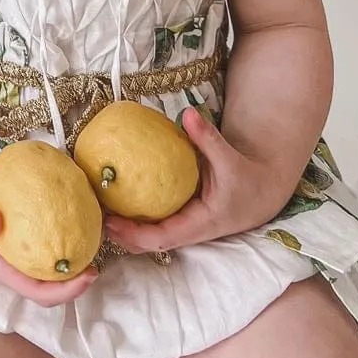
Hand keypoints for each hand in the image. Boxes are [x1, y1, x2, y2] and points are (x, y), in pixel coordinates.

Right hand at [0, 177, 97, 308]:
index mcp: (2, 270)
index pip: (38, 292)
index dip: (65, 291)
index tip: (88, 275)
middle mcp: (13, 263)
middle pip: (52, 280)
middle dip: (78, 274)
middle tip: (100, 252)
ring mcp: (15, 246)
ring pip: (49, 255)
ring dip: (72, 247)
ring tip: (94, 229)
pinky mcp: (16, 226)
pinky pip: (43, 227)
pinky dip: (58, 220)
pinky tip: (69, 199)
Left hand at [103, 106, 287, 253]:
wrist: (263, 191)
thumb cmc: (247, 178)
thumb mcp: (230, 158)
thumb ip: (208, 138)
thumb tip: (187, 113)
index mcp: (200, 224)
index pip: (163, 238)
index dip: (136, 234)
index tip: (112, 223)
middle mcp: (189, 230)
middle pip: (149, 243)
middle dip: (122, 236)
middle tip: (95, 215)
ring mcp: (184, 226)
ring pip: (150, 235)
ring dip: (125, 228)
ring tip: (98, 208)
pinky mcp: (182, 216)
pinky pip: (155, 220)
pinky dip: (136, 214)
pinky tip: (116, 196)